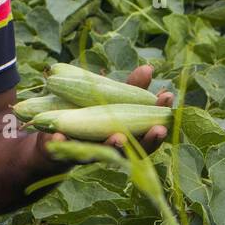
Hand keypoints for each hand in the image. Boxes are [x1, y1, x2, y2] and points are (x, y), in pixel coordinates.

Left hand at [36, 64, 174, 162]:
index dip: (163, 119)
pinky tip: (60, 134)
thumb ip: (129, 90)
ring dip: (113, 146)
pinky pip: (64, 152)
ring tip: (118, 137)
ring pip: (104, 155)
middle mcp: (113, 151)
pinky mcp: (65, 155)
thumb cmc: (91, 115)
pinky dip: (63, 143)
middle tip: (158, 129)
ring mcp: (91, 155)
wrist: (55, 136)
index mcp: (128, 138)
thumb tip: (147, 68)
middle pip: (136, 151)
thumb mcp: (110, 100)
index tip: (169, 103)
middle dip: (148, 140)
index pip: (150, 134)